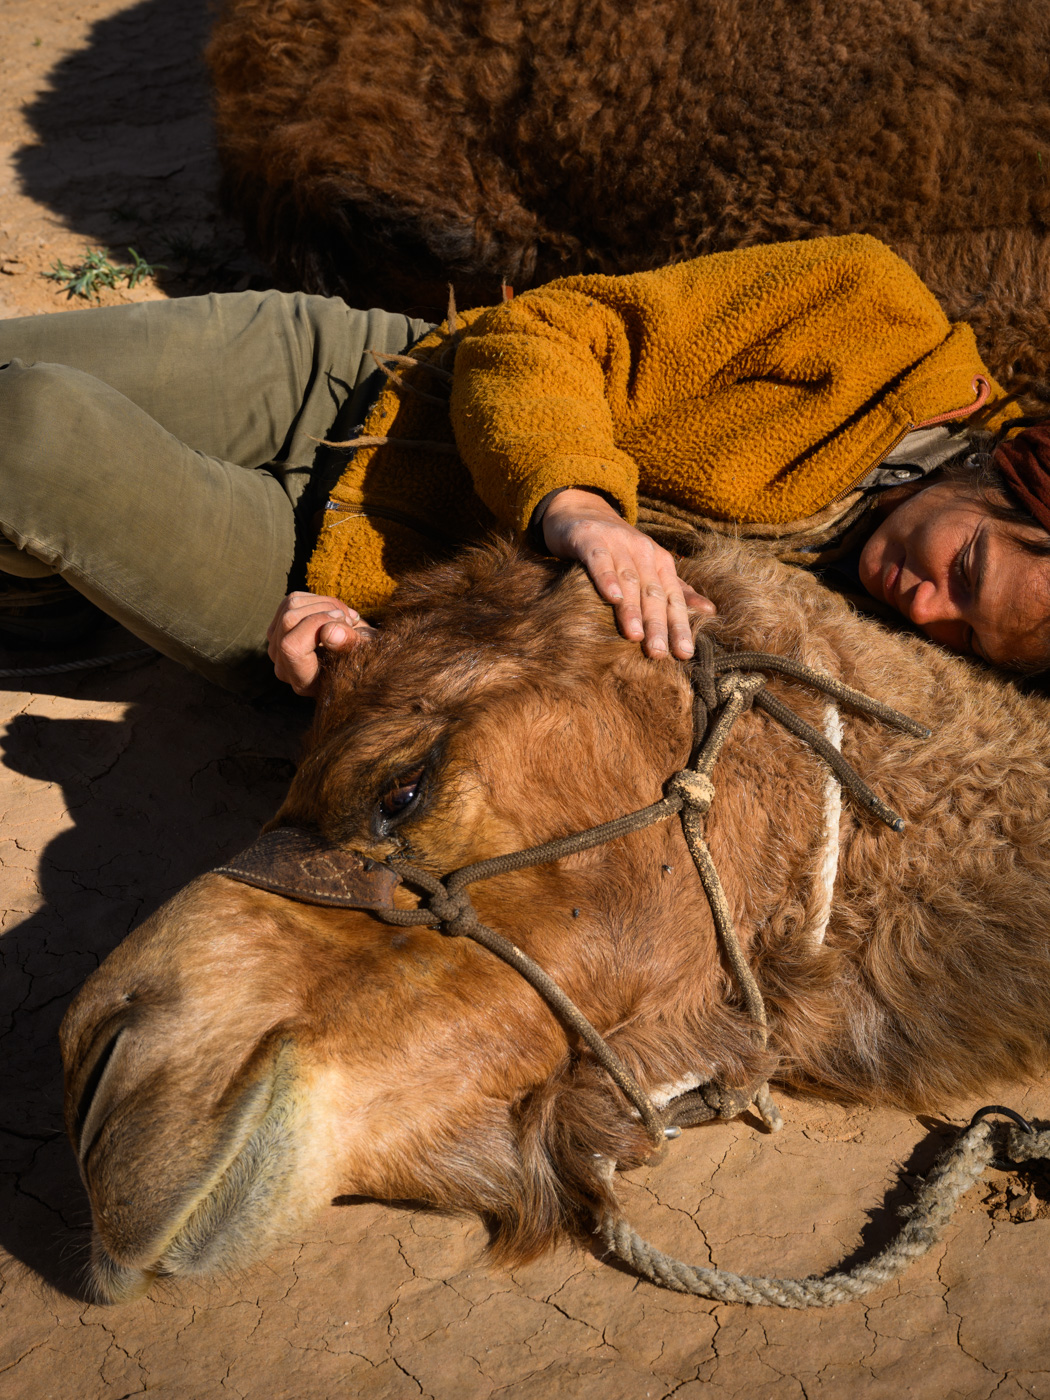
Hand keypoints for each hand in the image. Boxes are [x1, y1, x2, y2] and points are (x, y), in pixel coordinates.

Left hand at [266, 591, 376, 696]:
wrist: (363, 656)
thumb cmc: (367, 657)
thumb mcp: (366, 652)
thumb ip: (349, 645)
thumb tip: (329, 632)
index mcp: (303, 681)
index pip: (292, 647)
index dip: (316, 624)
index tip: (345, 621)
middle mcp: (284, 666)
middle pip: (289, 620)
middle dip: (324, 610)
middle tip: (350, 620)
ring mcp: (277, 646)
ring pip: (291, 605)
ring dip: (324, 603)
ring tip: (346, 617)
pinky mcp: (279, 627)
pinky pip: (293, 600)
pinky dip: (318, 599)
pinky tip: (334, 613)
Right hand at [541, 489, 715, 658]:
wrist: (583, 510)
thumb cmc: (619, 547)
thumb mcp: (650, 566)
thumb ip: (677, 589)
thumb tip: (710, 612)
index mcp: (661, 562)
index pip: (673, 598)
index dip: (679, 625)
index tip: (684, 653)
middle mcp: (643, 552)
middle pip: (653, 592)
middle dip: (658, 624)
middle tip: (658, 654)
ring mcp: (617, 544)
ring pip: (628, 580)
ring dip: (632, 608)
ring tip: (635, 636)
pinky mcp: (591, 539)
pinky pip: (600, 561)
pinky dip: (606, 578)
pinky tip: (611, 598)